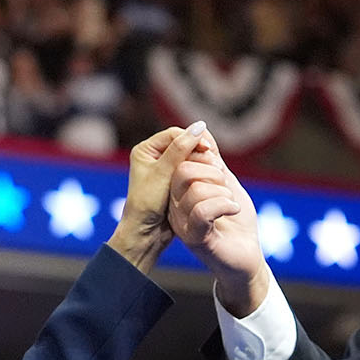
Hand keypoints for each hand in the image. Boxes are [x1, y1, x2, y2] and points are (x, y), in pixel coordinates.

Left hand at [106, 122, 207, 272]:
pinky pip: (191, 169)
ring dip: (201, 160)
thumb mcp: (163, 174)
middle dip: (198, 149)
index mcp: (145, 150)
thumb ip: (180, 150)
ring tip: (214, 169)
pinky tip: (211, 177)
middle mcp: (154, 157)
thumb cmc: (147, 203)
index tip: (208, 149)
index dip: (192, 138)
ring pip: (188, 157)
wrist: (144, 233)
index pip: (174, 134)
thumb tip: (199, 126)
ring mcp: (164, 169)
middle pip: (183, 143)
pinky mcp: (174, 181)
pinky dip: (200, 171)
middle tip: (213, 159)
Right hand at [167, 130, 269, 315]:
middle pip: (183, 170)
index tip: (219, 162)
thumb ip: (214, 161)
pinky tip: (234, 210)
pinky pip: (203, 210)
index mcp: (179, 192)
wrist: (247, 257)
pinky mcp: (195, 238)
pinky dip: (224, 204)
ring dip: (222, 191)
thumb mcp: (226, 184)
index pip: (181, 160)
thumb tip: (202, 130)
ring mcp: (183, 223)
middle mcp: (175, 207)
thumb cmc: (236, 222)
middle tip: (226, 185)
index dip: (203, 153)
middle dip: (212, 171)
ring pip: (195, 189)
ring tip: (231, 203)